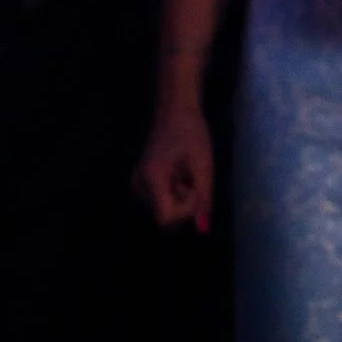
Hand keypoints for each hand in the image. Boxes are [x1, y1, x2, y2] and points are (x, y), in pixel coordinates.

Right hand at [134, 100, 214, 230]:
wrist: (174, 111)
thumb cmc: (192, 132)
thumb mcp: (204, 165)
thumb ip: (204, 198)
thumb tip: (203, 229)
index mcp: (152, 178)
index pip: (165, 218)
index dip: (186, 211)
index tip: (196, 189)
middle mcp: (138, 185)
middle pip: (164, 217)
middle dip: (185, 206)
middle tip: (193, 180)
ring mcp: (136, 185)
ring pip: (163, 211)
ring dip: (180, 200)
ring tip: (185, 175)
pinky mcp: (139, 184)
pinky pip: (160, 202)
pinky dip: (173, 195)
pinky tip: (178, 176)